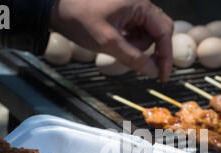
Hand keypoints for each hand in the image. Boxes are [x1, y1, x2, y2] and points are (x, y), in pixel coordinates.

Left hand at [50, 0, 173, 81]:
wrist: (54, 7)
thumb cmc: (78, 18)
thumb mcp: (108, 43)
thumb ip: (134, 59)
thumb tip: (153, 72)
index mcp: (139, 4)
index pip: (164, 32)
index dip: (165, 57)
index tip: (162, 76)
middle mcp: (139, 2)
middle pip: (159, 31)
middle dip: (152, 50)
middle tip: (144, 67)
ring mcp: (131, 6)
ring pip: (147, 32)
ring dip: (138, 46)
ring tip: (118, 49)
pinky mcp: (122, 11)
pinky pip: (136, 29)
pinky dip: (130, 41)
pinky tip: (117, 43)